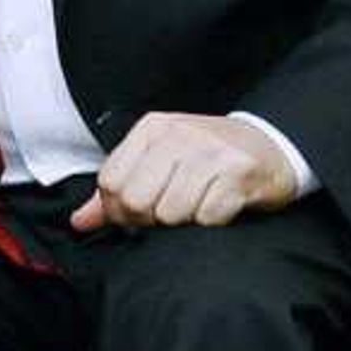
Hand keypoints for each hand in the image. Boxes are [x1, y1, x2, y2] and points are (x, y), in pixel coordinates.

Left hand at [73, 113, 301, 232]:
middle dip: (147, 220)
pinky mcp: (239, 172)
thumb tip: (80, 221)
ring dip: (182, 221)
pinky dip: (210, 222)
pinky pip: (207, 217)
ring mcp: (210, 152)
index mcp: (152, 128)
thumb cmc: (208, 157)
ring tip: (195, 207)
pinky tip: (218, 206)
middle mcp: (179, 135)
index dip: (117, 210)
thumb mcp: (159, 161)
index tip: (134, 216)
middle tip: (167, 216)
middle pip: (136, 200)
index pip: (110, 181)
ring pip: (171, 212)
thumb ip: (118, 190)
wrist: (270, 146)